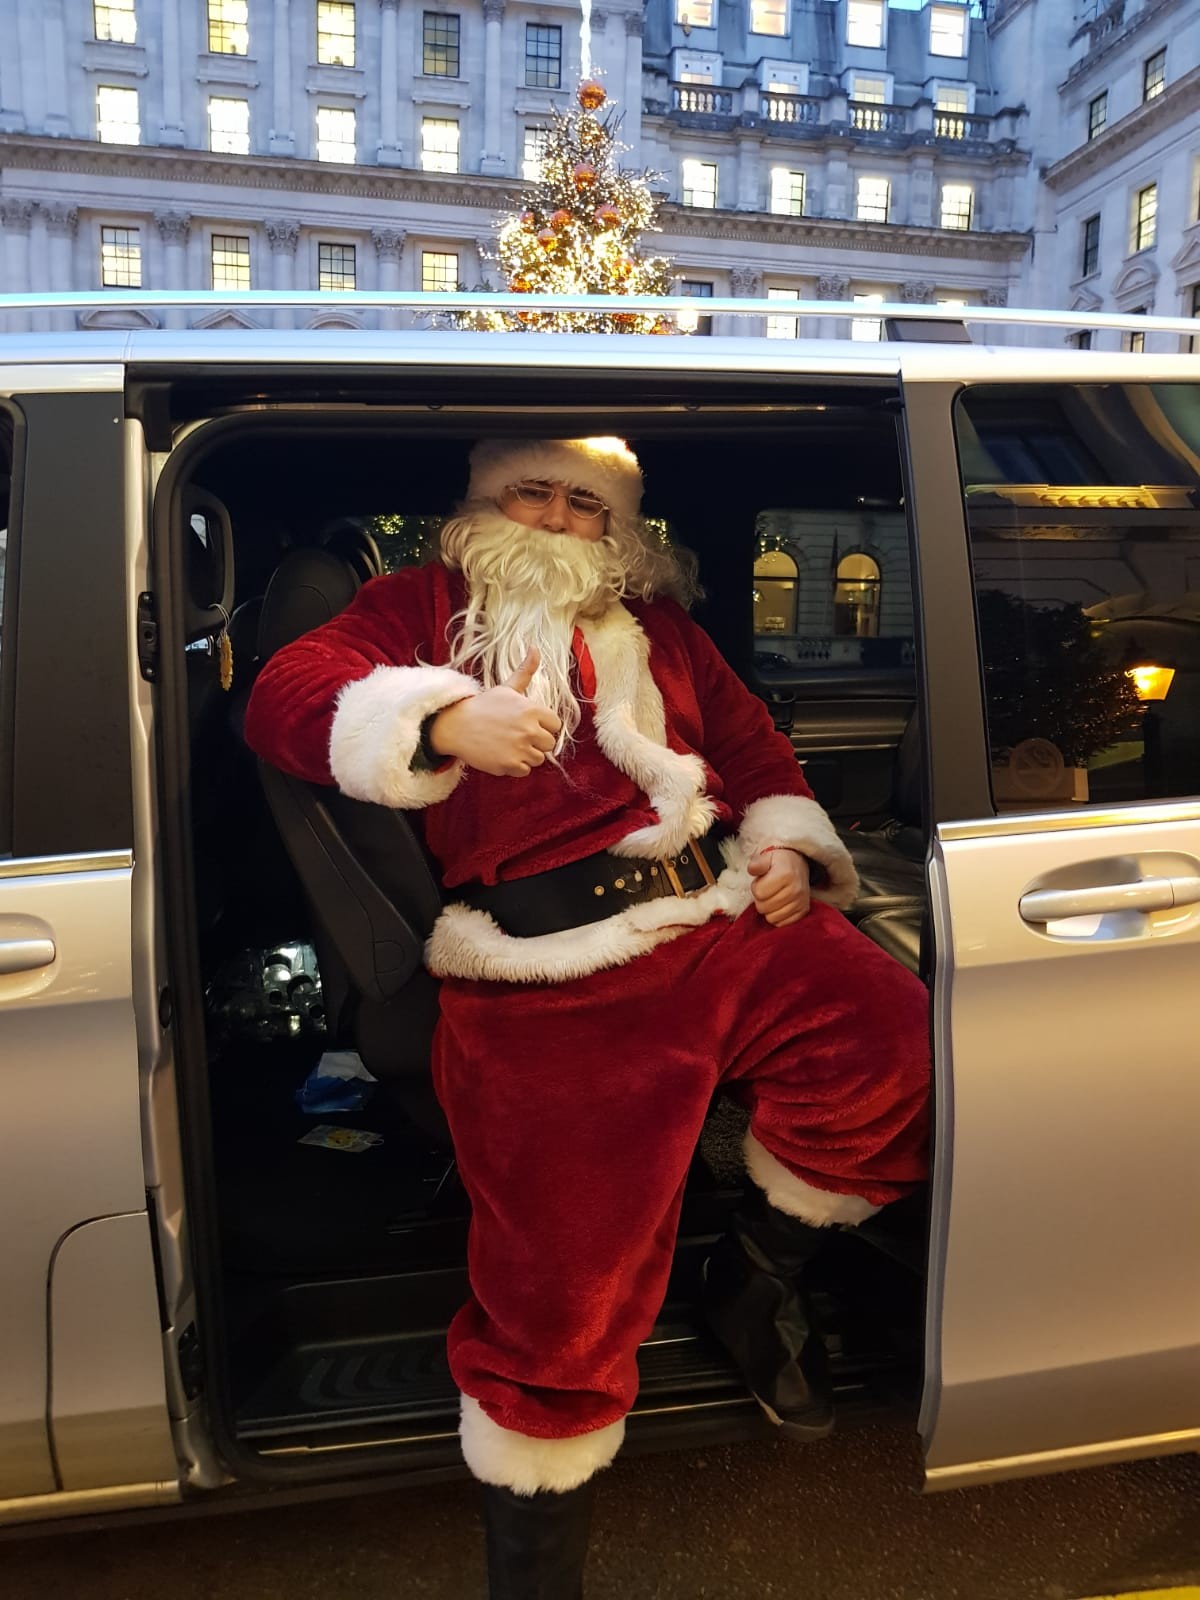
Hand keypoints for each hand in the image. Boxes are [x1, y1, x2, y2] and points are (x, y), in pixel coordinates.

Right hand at [430, 648, 561, 777]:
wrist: (457, 726)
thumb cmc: (484, 706)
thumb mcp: (507, 688)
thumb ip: (525, 671)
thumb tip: (536, 647)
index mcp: (532, 710)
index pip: (556, 725)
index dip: (543, 726)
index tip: (528, 724)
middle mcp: (528, 730)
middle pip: (549, 744)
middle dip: (536, 742)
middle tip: (516, 735)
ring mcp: (519, 749)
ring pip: (538, 759)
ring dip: (526, 755)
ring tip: (508, 744)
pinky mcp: (509, 765)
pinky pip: (524, 771)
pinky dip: (515, 766)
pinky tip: (501, 754)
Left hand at [747, 847, 810, 926]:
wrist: (798, 865)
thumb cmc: (779, 863)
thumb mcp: (767, 857)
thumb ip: (757, 863)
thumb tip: (752, 869)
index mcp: (786, 875)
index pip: (758, 893)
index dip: (756, 887)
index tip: (762, 881)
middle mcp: (796, 890)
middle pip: (763, 907)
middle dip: (761, 899)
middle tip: (767, 890)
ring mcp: (801, 902)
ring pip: (771, 918)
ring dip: (768, 909)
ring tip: (773, 897)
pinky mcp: (803, 911)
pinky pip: (782, 923)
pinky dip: (777, 916)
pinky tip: (780, 905)